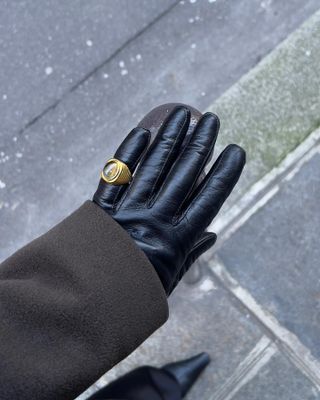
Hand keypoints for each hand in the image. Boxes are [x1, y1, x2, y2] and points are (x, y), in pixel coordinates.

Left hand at [93, 106, 245, 294]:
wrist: (88, 304)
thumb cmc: (134, 293)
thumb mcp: (169, 279)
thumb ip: (190, 254)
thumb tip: (212, 235)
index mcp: (175, 242)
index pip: (208, 200)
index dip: (224, 174)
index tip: (236, 152)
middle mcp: (153, 221)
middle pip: (182, 176)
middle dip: (199, 145)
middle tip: (211, 120)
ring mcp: (126, 212)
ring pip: (152, 168)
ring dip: (168, 139)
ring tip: (181, 114)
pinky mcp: (102, 209)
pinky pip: (115, 177)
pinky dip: (127, 154)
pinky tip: (142, 133)